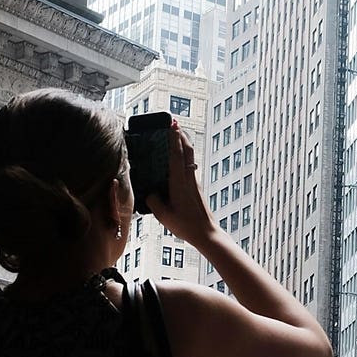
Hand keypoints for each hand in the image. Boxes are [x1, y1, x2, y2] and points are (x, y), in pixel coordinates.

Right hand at [148, 118, 220, 244]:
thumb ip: (153, 200)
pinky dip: (183, 157)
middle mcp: (189, 179)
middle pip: (188, 151)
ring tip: (175, 135)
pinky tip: (177, 159)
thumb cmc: (186, 225)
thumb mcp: (163, 215)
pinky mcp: (196, 188)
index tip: (172, 125)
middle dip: (180, 135)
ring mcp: (195, 182)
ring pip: (190, 157)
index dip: (174, 139)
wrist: (207, 234)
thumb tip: (150, 191)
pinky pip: (189, 167)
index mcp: (180, 183)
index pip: (177, 155)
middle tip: (174, 122)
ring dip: (183, 145)